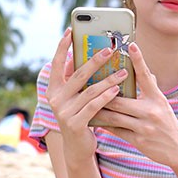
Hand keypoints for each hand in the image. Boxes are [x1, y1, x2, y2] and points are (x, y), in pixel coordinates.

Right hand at [45, 28, 129, 159]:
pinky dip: (106, 97)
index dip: (62, 47)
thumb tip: (90, 54)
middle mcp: (54, 99)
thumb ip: (78, 80)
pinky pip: (94, 106)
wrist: (77, 147)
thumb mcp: (76, 97)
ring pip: (89, 90)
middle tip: (110, 49)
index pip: (56, 63)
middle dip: (95, 60)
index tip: (70, 30)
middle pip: (77, 74)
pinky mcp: (74, 123)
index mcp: (53, 89)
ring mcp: (63, 112)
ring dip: (108, 79)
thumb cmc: (81, 116)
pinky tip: (117, 90)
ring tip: (123, 71)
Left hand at [91, 43, 177, 168]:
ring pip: (115, 116)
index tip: (131, 45)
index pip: (146, 76)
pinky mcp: (138, 140)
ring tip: (85, 103)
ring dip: (99, 110)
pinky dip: (104, 124)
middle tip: (87, 83)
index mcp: (158, 98)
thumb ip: (152, 88)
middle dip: (103, 93)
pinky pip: (116, 130)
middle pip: (120, 100)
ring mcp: (144, 127)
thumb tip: (146, 71)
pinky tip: (93, 119)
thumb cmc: (168, 123)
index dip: (139, 60)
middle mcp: (152, 111)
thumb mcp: (163, 103)